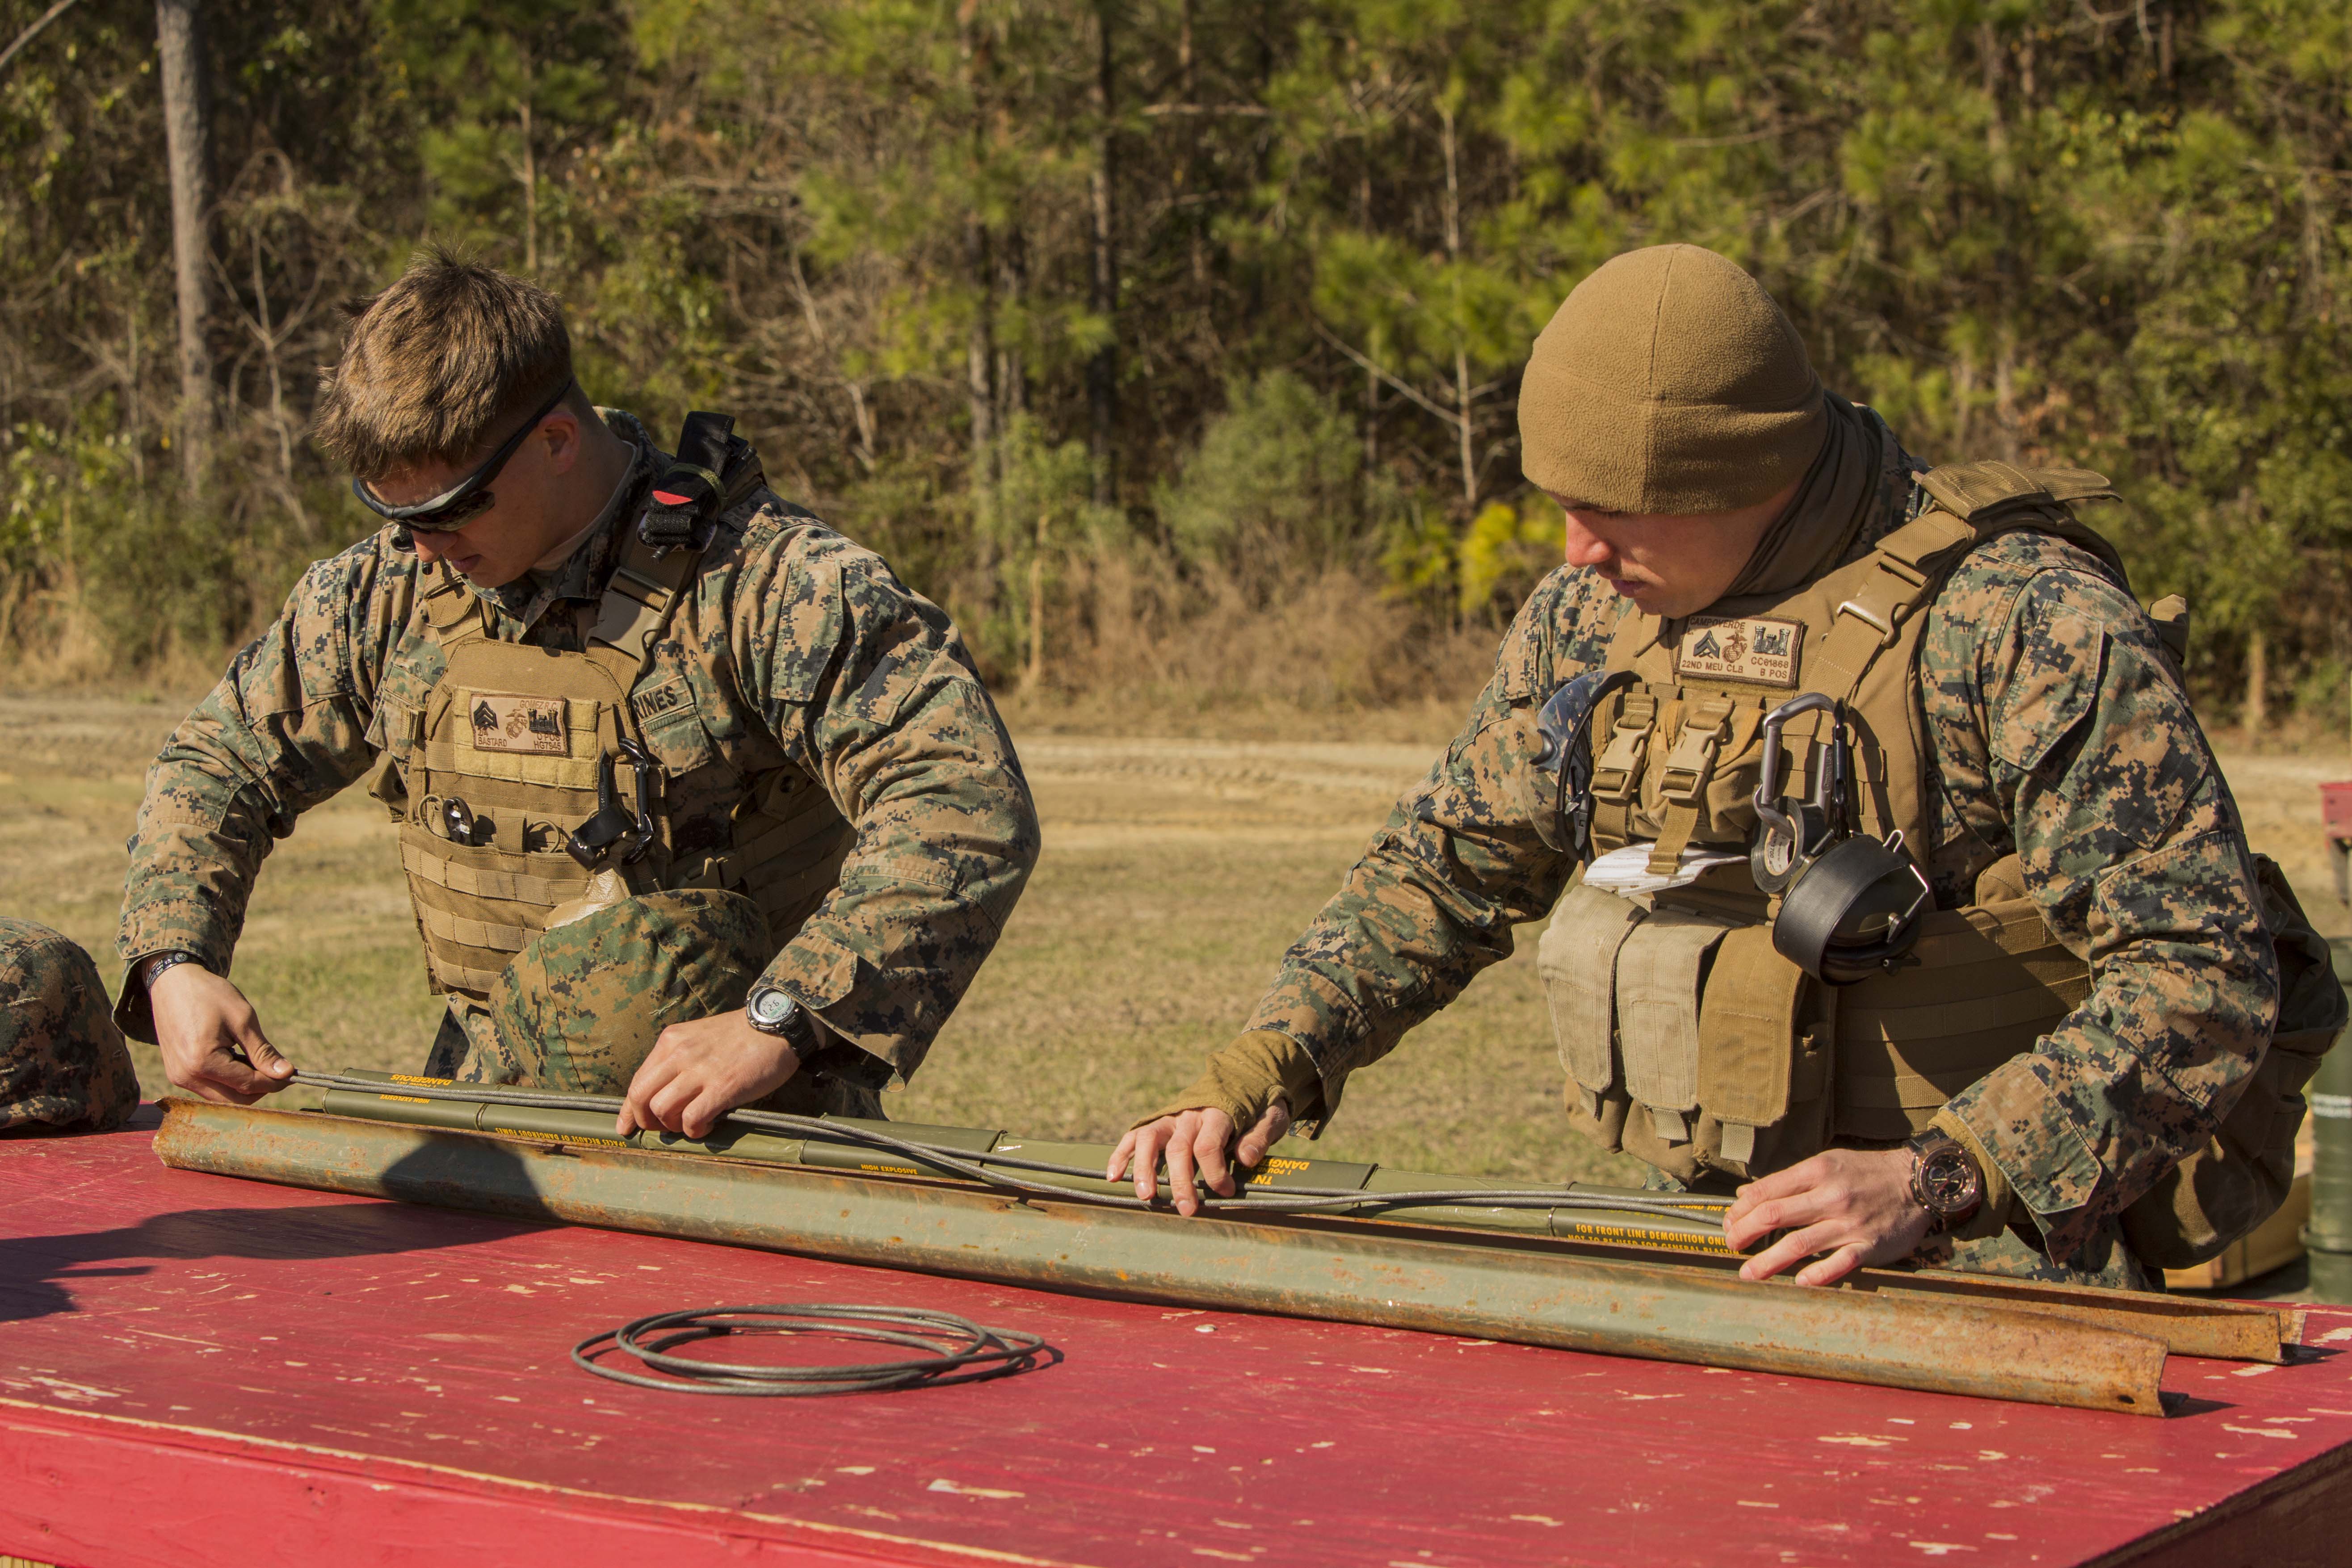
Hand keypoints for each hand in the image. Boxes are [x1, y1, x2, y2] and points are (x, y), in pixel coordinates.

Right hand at [151, 964, 294, 1104]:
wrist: (173, 982)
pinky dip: (228, 1080)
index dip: (274, 1082)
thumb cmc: (209, 995)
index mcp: (202, 1062)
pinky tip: (236, 1059)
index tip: (293, 1074)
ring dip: (244, 1085)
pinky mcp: (177, 1074)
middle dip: (260, 1087)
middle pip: (234, 1099)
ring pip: (222, 1097)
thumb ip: (263, 1051)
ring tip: (255, 1059)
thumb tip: (286, 1073)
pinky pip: (209, 1088)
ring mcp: (178, 1077)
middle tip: (277, 1069)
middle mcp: (186, 1076)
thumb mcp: (242, 1019)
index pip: (247, 1085)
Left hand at [616, 1009, 798, 1139]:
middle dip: (647, 1121)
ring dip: (673, 1125)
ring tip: (691, 1123)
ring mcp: (699, 1071)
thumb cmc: (739, 1035)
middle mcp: (679, 1054)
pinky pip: (692, 1118)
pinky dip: (695, 1130)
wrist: (776, 1025)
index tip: (626, 1127)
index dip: (628, 1110)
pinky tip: (708, 1125)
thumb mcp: (698, 1037)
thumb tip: (663, 1092)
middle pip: (641, 1097)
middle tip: (663, 1128)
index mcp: (670, 1042)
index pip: (637, 1080)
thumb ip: (678, 1059)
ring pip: (662, 1109)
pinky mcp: (722, 1087)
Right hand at [1106, 1101, 1292, 1216]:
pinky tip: (1113, 1177)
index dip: (1215, 1172)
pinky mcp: (1159, 1123)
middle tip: (1186, 1210)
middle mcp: (1189, 1115)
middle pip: (1178, 1148)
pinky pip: (1135, 1136)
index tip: (1225, 1193)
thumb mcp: (1271, 1116)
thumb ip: (1259, 1136)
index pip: (1209, 1145)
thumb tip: (1246, 1159)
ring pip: (1149, 1139)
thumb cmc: (1258, 1105)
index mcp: (1218, 1113)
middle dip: (1180, 1182)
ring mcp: (1170, 1118)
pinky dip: (1121, 1155)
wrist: (1243, 1078)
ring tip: (1146, 1196)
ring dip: (1145, 1169)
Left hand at [1722, 1147, 1931, 1285]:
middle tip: (1730, 1245)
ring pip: (1800, 1243)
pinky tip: (1800, 1282)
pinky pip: (1841, 1263)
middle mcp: (1830, 1196)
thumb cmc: (1867, 1172)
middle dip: (1745, 1232)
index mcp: (1816, 1172)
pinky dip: (1819, 1274)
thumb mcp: (1827, 1163)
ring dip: (1769, 1261)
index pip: (1766, 1192)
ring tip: (1748, 1273)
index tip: (1728, 1223)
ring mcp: (1850, 1223)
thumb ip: (1787, 1180)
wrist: (1918, 1181)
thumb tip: (1746, 1195)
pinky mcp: (1870, 1245)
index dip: (1741, 1210)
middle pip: (1775, 1215)